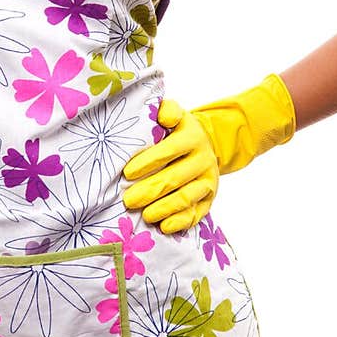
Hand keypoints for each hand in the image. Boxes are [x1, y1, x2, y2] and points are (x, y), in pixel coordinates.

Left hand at [121, 75, 296, 232]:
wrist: (206, 144)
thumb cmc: (177, 130)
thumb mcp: (175, 114)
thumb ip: (167, 110)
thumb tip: (162, 116)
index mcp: (192, 136)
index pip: (170, 150)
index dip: (148, 162)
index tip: (127, 173)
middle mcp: (203, 159)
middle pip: (176, 177)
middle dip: (150, 190)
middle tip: (129, 200)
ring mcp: (208, 180)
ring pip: (187, 197)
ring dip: (165, 208)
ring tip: (145, 216)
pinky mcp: (210, 199)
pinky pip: (197, 213)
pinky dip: (181, 221)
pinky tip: (164, 227)